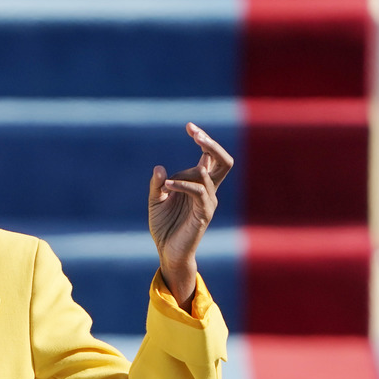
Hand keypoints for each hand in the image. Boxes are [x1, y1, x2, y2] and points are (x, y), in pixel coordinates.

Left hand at [148, 123, 232, 311]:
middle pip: (223, 161)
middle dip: (212, 144)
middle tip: (195, 133)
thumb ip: (157, 184)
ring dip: (186, 172)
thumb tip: (160, 168)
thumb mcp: (155, 200)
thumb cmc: (164, 225)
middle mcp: (208, 190)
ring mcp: (208, 201)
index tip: (189, 126)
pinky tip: (167, 186)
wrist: (167, 252)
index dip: (203, 139)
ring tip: (166, 182)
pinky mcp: (204, 214)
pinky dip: (183, 185)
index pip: (208, 156)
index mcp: (198, 183)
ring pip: (209, 175)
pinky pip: (198, 192)